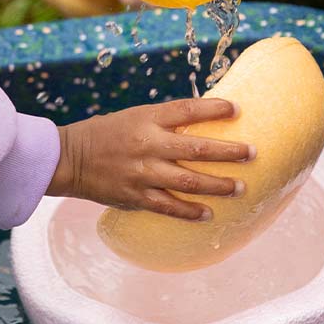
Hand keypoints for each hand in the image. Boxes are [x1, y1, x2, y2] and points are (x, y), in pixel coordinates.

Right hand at [46, 98, 252, 219]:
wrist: (71, 159)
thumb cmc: (108, 134)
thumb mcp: (136, 117)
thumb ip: (166, 122)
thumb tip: (204, 125)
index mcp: (147, 119)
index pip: (187, 110)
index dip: (214, 108)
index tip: (238, 109)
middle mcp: (147, 145)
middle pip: (196, 149)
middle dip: (228, 152)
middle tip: (252, 153)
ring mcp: (142, 173)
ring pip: (188, 182)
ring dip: (217, 186)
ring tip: (240, 188)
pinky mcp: (135, 196)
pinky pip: (168, 207)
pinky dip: (190, 212)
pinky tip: (209, 214)